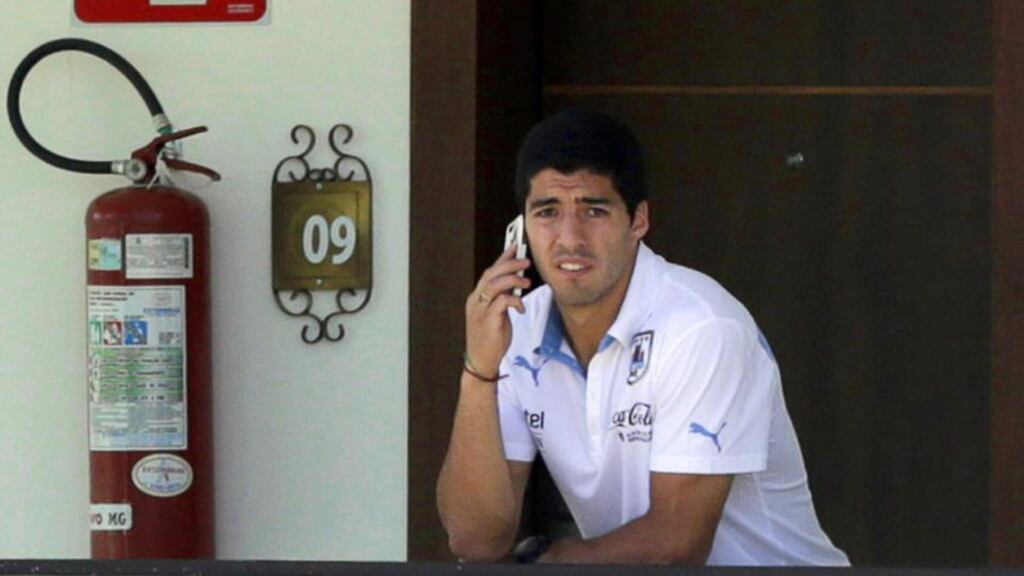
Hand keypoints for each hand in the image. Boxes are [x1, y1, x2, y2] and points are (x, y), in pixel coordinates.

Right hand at [465, 245, 530, 377]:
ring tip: (527, 281)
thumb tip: (516, 284)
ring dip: (512, 279)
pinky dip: (513, 300)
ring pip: (494, 285)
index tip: (515, 246)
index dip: (502, 258)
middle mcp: (475, 301)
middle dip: (509, 264)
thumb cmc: (490, 339)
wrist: (481, 361)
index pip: (489, 272)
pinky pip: (501, 303)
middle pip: (491, 274)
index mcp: (476, 298)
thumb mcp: (496, 315)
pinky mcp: (488, 322)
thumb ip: (502, 299)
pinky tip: (521, 306)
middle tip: (526, 261)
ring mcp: (480, 311)